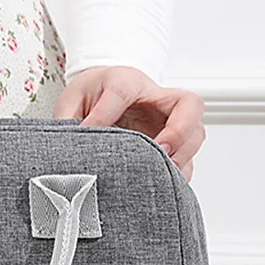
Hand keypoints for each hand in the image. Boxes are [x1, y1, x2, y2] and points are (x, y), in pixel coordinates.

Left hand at [53, 66, 205, 180]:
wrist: (100, 91)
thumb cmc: (90, 95)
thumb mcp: (71, 103)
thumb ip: (68, 122)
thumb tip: (71, 151)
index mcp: (125, 81)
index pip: (122, 91)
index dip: (104, 114)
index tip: (88, 133)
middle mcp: (155, 98)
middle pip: (188, 104)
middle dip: (179, 130)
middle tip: (159, 152)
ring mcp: (167, 122)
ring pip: (196, 132)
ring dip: (184, 155)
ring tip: (161, 174)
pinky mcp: (171, 144)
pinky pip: (188, 159)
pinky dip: (179, 173)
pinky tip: (162, 183)